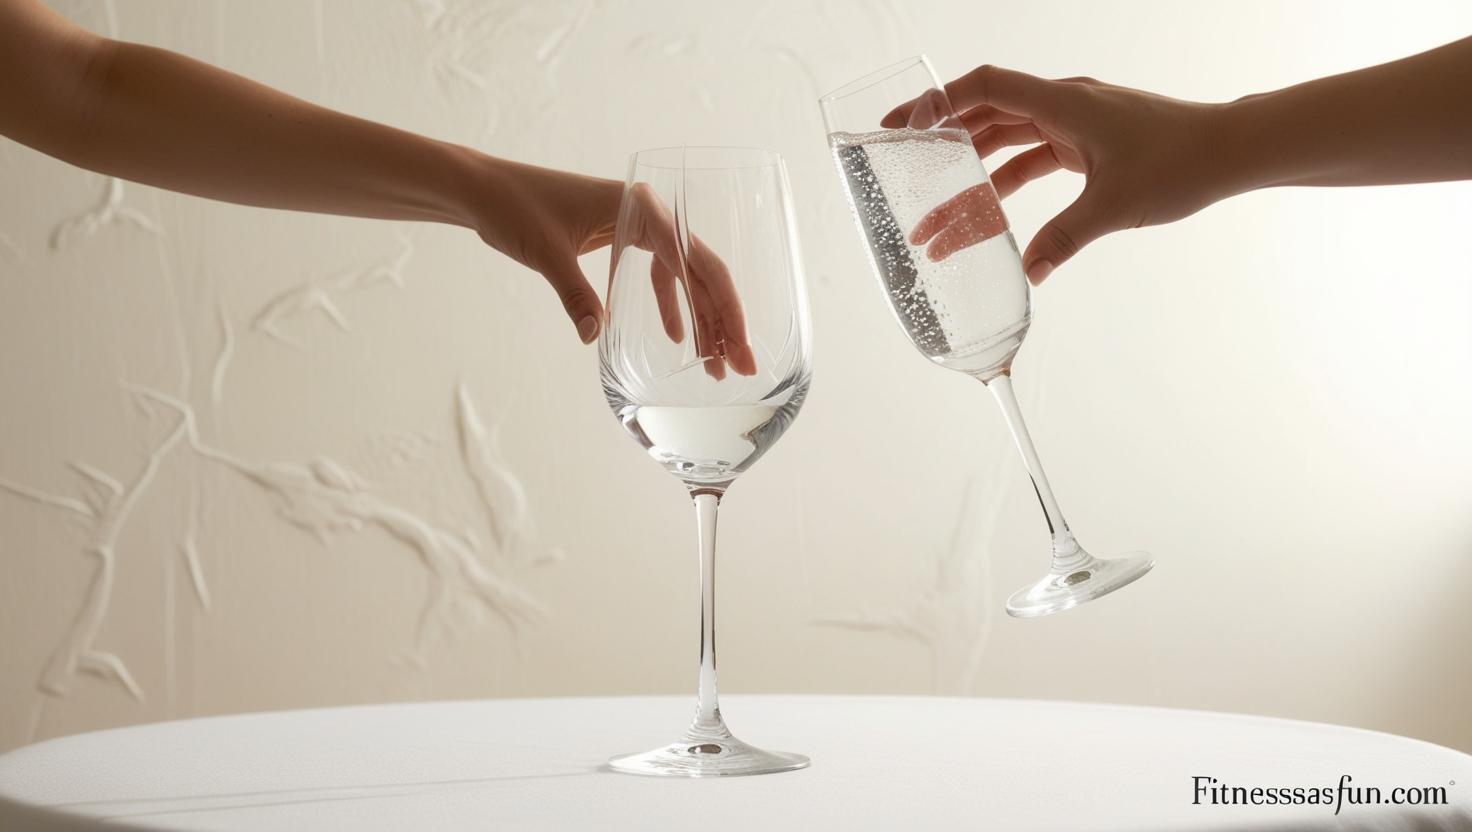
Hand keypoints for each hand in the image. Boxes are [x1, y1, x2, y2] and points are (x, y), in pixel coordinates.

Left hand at [470, 157, 752, 375]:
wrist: (483, 190)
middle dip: (723, 321)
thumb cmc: (513, 207)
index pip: (696, 260)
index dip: (722, 306)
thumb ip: (574, 295)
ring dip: (700, 319)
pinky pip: (657, 275)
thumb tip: (594, 339)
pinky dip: (669, 305)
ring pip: (684, 276)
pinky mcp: (621, 238)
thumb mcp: (546, 253)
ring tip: (714, 363)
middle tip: (742, 365)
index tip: (737, 344)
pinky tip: (676, 338)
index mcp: (640, 206)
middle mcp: (648, 212)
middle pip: (701, 271)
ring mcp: (637, 225)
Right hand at [886, 66, 1223, 283]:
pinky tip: (986, 212)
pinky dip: (1006, 179)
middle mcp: (1063, 104)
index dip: (938, 102)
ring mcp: (1075, 122)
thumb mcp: (1115, 205)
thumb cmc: (1181, 163)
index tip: (901, 124)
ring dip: (971, 170)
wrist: (1231, 151)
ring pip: (1006, 139)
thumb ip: (1064, 238)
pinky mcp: (1086, 141)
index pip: (984, 87)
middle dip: (940, 141)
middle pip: (985, 113)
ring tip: (936, 209)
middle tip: (900, 161)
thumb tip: (1028, 274)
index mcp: (1064, 103)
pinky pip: (1032, 156)